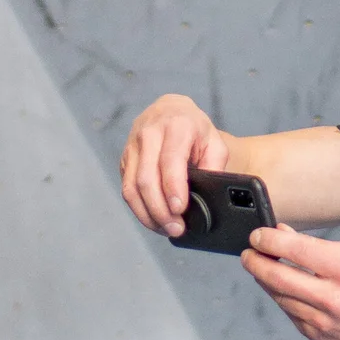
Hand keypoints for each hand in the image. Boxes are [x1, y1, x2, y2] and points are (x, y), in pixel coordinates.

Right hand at [121, 94, 228, 236]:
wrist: (171, 111)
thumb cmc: (195, 130)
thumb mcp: (214, 142)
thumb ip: (215, 166)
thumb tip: (208, 195)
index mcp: (176, 125)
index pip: (170, 160)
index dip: (173, 188)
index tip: (180, 209)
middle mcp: (149, 134)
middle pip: (147, 179)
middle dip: (160, 209)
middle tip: (176, 228)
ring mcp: (132, 146)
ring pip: (132, 187)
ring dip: (147, 214)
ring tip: (166, 229)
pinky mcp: (125, 160)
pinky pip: (127, 189)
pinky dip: (139, 209)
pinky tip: (154, 219)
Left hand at [241, 227, 339, 339]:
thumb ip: (315, 246)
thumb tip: (280, 233)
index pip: (296, 249)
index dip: (269, 240)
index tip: (257, 235)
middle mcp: (333, 297)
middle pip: (278, 277)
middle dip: (255, 262)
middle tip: (248, 253)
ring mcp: (322, 320)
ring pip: (278, 295)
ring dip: (265, 279)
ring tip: (261, 266)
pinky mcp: (314, 335)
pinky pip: (287, 311)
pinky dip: (281, 296)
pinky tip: (281, 287)